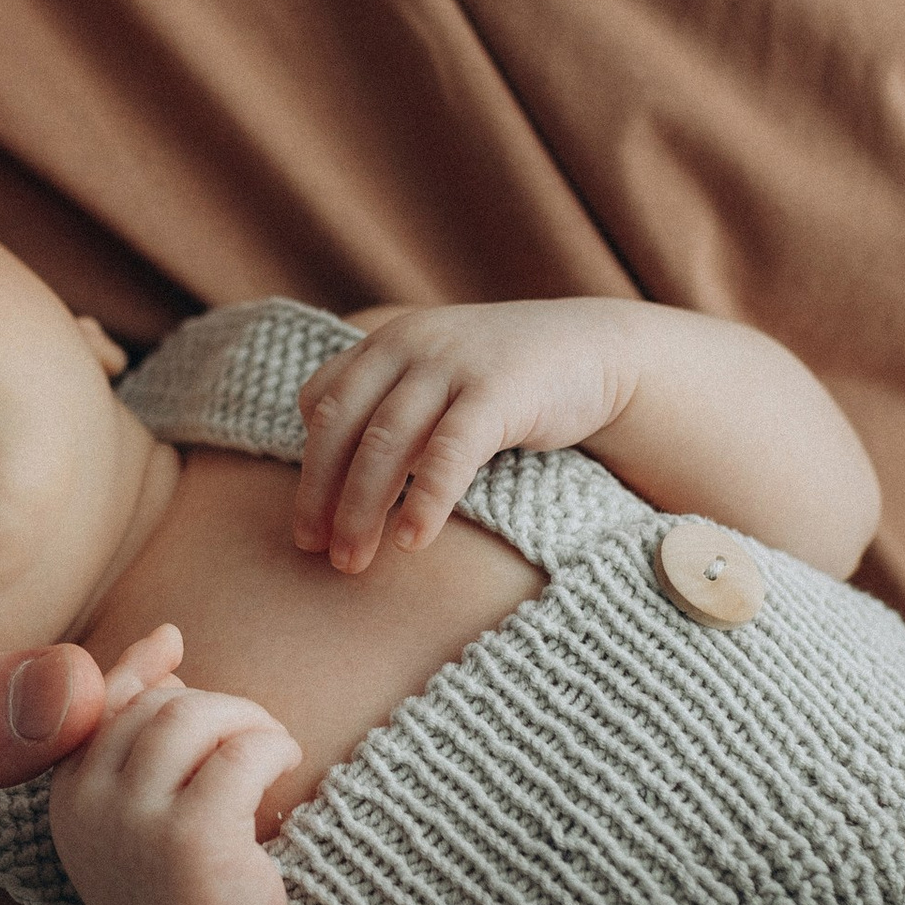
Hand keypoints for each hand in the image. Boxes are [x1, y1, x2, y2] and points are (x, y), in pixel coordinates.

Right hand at [50, 625, 298, 904]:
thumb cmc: (177, 884)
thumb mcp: (142, 802)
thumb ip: (144, 727)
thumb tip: (164, 638)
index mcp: (69, 791)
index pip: (100, 697)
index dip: (141, 665)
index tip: (175, 646)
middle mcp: (89, 805)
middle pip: (159, 704)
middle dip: (218, 706)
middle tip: (255, 736)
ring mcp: (136, 825)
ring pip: (194, 718)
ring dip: (248, 721)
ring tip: (273, 750)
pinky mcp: (193, 843)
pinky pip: (241, 755)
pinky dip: (272, 748)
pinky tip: (286, 767)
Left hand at [293, 302, 625, 572]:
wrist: (596, 349)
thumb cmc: (507, 380)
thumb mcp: (437, 379)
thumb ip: (389, 408)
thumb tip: (336, 480)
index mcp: (387, 343)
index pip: (322, 401)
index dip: (308, 463)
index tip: (308, 519)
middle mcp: (409, 345)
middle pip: (341, 426)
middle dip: (320, 494)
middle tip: (313, 550)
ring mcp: (452, 364)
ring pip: (386, 443)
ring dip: (361, 508)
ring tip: (353, 560)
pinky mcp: (498, 391)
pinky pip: (449, 453)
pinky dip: (426, 500)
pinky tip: (412, 540)